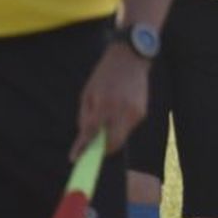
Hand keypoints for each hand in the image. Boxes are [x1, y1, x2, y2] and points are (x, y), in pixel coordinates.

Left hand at [71, 43, 148, 159]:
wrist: (130, 59)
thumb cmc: (104, 75)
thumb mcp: (87, 93)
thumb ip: (85, 117)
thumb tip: (85, 138)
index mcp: (103, 104)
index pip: (91, 132)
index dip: (82, 147)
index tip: (74, 158)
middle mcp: (120, 110)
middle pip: (112, 142)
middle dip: (102, 150)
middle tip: (94, 149)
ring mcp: (134, 112)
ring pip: (121, 137)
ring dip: (111, 136)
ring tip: (106, 122)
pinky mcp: (142, 112)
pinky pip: (128, 128)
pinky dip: (120, 126)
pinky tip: (118, 112)